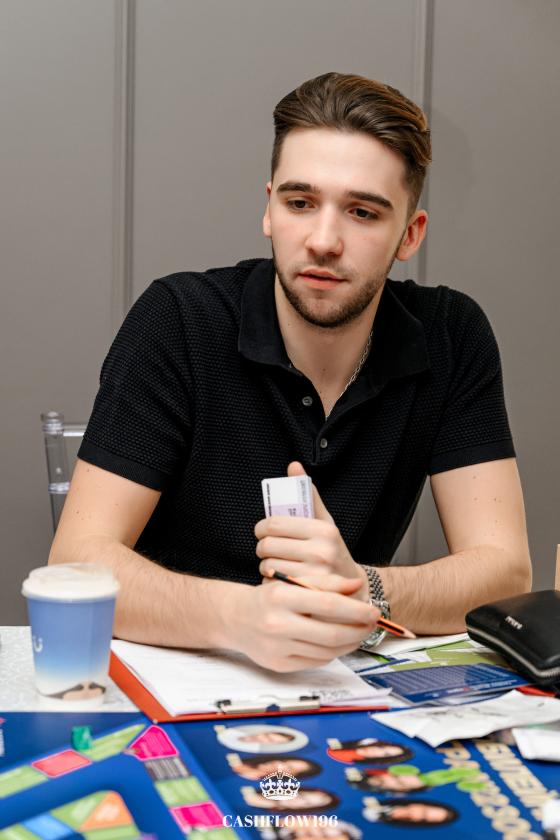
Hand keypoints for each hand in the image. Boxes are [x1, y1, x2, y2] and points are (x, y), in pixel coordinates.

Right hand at [231, 574, 379, 671]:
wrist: (235, 618)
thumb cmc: (269, 597)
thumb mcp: (292, 582)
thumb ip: (325, 582)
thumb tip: (357, 584)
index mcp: (281, 596)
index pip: (327, 604)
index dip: (356, 609)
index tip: (373, 610)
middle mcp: (277, 623)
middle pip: (331, 633)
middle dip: (359, 630)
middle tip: (372, 625)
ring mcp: (277, 647)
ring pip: (327, 651)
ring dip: (350, 643)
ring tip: (360, 633)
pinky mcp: (279, 664)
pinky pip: (316, 661)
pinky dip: (333, 653)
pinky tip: (340, 643)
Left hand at [255, 462, 368, 600]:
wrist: (353, 590)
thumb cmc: (333, 552)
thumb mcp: (325, 523)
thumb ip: (308, 496)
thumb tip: (293, 466)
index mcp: (324, 530)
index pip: (274, 524)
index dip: (262, 527)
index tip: (263, 530)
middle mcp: (321, 553)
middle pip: (267, 546)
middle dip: (262, 547)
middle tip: (267, 548)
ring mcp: (314, 576)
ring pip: (267, 566)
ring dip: (266, 565)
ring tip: (277, 564)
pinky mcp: (306, 595)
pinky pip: (273, 584)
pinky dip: (271, 582)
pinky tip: (281, 579)